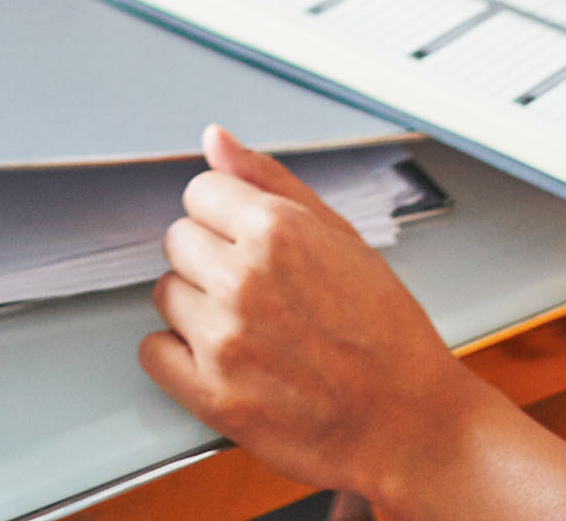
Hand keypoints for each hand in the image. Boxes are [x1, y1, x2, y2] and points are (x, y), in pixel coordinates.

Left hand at [142, 128, 565, 515]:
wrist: (412, 424)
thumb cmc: (387, 334)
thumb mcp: (343, 237)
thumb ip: (271, 182)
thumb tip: (216, 141)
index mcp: (277, 232)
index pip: (200, 193)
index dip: (227, 217)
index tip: (250, 241)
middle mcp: (243, 280)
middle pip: (178, 240)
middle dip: (211, 258)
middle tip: (260, 290)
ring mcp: (224, 340)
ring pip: (166, 293)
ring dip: (197, 307)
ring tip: (252, 328)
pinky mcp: (213, 396)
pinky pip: (153, 353)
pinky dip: (178, 356)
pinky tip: (223, 359)